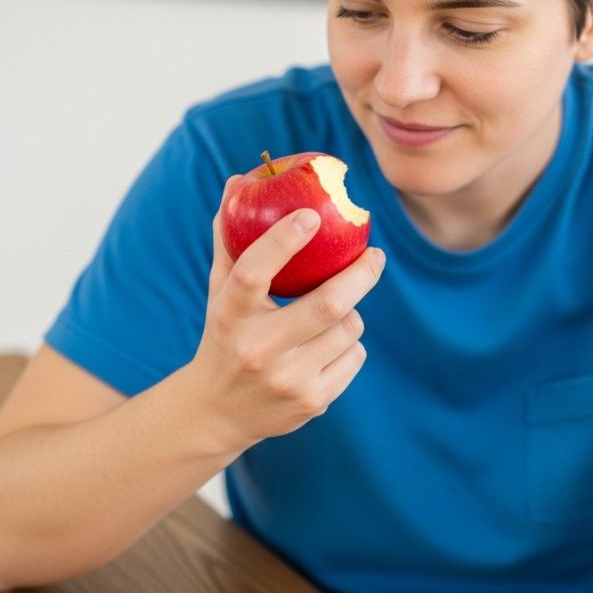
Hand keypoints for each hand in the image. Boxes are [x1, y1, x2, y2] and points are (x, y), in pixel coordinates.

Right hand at [192, 177, 385, 452]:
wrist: (217, 412)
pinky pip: (355, 356)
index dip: (283, 240)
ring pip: (349, 328)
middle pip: (328, 304)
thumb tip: (237, 181)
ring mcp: (288, 380)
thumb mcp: (219, 292)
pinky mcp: (312, 402)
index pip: (254, 272)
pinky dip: (350, 343)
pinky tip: (328, 345)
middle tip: (375, 255)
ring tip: (335, 310)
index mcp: (230, 316)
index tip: (311, 214)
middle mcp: (258, 349)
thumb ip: (230, 239)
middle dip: (361, 273)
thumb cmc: (225, 334)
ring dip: (351, 312)